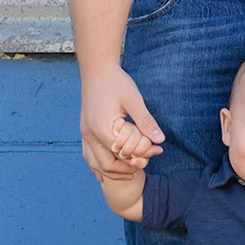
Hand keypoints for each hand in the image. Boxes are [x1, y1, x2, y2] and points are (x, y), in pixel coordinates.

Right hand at [80, 64, 163, 181]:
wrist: (96, 69)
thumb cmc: (116, 82)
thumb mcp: (134, 100)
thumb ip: (146, 122)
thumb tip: (160, 140)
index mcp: (102, 128)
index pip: (123, 154)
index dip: (141, 156)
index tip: (158, 151)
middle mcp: (90, 134)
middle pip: (108, 165)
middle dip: (128, 169)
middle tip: (146, 164)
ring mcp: (85, 134)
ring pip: (95, 164)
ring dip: (113, 172)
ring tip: (131, 173)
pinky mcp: (85, 131)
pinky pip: (88, 156)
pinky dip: (97, 167)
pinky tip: (105, 175)